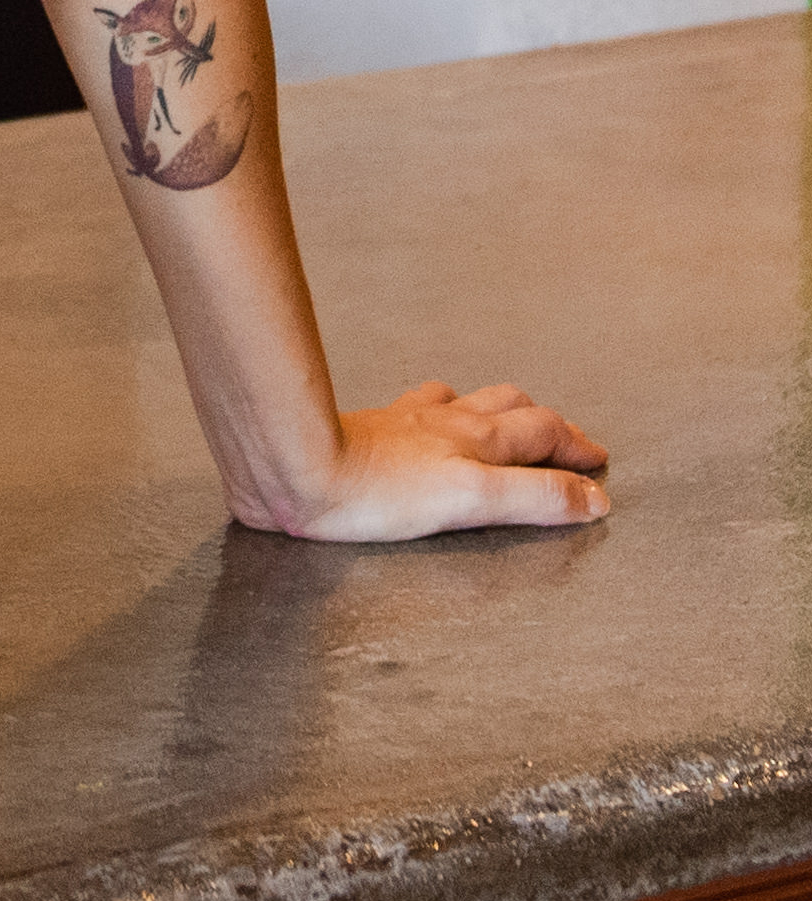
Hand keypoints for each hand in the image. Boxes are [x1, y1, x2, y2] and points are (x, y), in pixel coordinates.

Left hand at [255, 380, 610, 539]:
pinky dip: (447, 407)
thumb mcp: (473, 500)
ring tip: (513, 419)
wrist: (300, 468)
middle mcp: (448, 421)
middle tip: (571, 443)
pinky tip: (434, 412)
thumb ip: (535, 497)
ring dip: (501, 410)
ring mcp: (410, 420)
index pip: (543, 433)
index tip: (599, 465)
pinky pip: (423, 405)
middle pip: (513, 409)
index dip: (576, 449)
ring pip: (470, 401)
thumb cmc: (381, 491)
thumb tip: (592, 498)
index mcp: (477, 439)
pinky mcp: (376, 426)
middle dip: (548, 426)